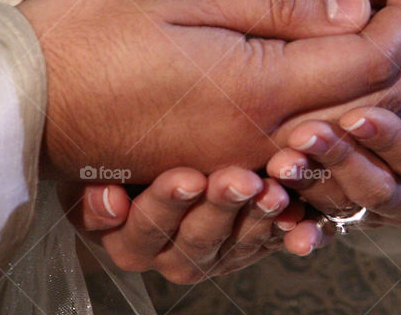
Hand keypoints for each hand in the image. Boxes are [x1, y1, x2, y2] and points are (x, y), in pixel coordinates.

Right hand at [19, 0, 372, 182]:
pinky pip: (311, 145)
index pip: (371, 58)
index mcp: (258, 91)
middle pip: (378, 105)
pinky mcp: (224, 159)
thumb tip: (356, 4)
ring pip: (351, 130)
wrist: (23, 92)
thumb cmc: (90, 27)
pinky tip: (381, 96)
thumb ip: (280, 1)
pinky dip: (358, 117)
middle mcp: (262, 139)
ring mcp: (243, 158)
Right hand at [71, 169, 328, 281]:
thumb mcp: (106, 165)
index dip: (164, 205)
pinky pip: (274, 242)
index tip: (187, 178)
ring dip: (257, 216)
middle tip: (239, 179)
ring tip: (273, 190)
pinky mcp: (253, 245)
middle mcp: (173, 254)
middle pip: (196, 239)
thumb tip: (112, 199)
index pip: (140, 231)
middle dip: (219, 207)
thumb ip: (100, 182)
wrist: (191, 147)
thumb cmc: (135, 153)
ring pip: (238, 242)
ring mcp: (217, 254)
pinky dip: (291, 230)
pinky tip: (300, 217)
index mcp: (131, 238)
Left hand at [269, 78, 400, 230]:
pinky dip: (309, 232)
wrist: (339, 82)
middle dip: (391, 144)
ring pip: (372, 200)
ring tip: (297, 155)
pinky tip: (294, 232)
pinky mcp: (340, 211)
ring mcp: (386, 196)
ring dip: (338, 177)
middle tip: (355, 118)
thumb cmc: (399, 56)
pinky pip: (326, 230)